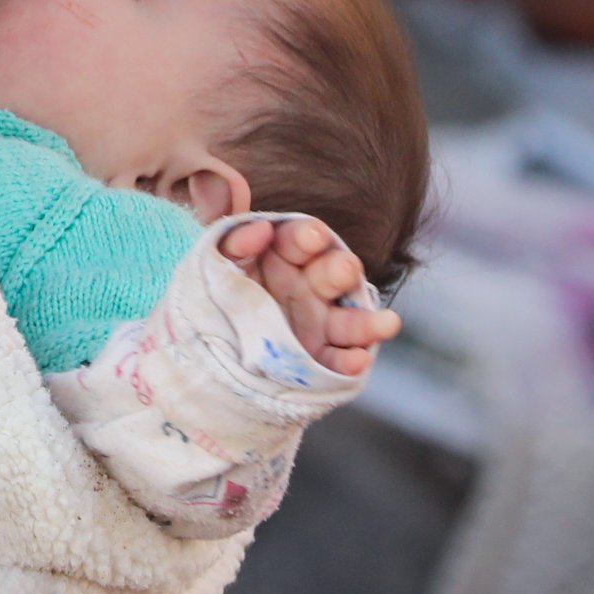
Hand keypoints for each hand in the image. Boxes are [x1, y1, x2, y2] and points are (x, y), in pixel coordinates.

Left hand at [221, 215, 401, 377]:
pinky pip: (336, 363)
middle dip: (341, 270)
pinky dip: (349, 364)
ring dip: (368, 323)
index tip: (311, 237)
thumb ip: (233, 243)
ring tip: (388, 324)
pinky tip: (357, 362)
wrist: (205, 351)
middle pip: (332, 275)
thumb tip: (259, 229)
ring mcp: (317, 326)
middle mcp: (308, 288)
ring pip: (349, 322)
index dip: (307, 238)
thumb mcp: (214, 267)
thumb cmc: (215, 298)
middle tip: (345, 269)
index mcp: (284, 258)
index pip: (300, 241)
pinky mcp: (317, 360)